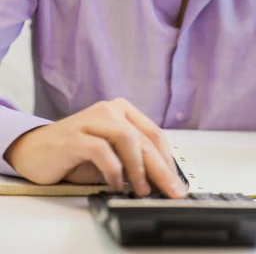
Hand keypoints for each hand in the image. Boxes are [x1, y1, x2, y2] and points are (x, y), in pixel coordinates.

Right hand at [3, 98, 186, 197]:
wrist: (33, 150)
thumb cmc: (73, 153)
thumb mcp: (110, 156)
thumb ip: (132, 162)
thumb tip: (158, 181)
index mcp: (122, 110)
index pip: (154, 133)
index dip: (168, 159)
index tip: (177, 181)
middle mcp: (109, 110)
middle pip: (144, 138)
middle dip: (161, 168)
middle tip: (170, 190)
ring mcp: (91, 119)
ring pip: (127, 139)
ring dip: (138, 168)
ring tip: (141, 190)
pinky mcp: (74, 136)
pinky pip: (101, 150)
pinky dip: (113, 169)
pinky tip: (116, 184)